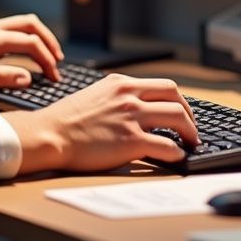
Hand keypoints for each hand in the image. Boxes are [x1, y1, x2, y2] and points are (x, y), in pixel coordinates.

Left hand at [0, 13, 63, 105]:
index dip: (47, 60)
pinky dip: (26, 39)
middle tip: (59, 62)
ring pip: (22, 24)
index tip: (54, 77)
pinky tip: (29, 54)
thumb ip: (1, 78)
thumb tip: (28, 76)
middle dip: (49, 41)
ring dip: (39, 37)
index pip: (30, 43)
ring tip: (49, 57)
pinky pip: (12, 30)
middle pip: (30, 24)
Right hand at [3, 74, 198, 173]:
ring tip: (190, 143)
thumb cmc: (67, 120)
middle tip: (190, 128)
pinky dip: (178, 153)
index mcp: (120, 83)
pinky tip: (177, 158)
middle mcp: (129, 95)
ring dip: (190, 132)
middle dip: (189, 113)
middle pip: (175, 96)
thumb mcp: (96, 95)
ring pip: (178, 117)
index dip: (178, 101)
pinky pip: (167, 146)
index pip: (162, 86)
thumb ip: (118, 97)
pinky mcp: (131, 141)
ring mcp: (131, 117)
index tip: (182, 112)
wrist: (50, 134)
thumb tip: (137, 107)